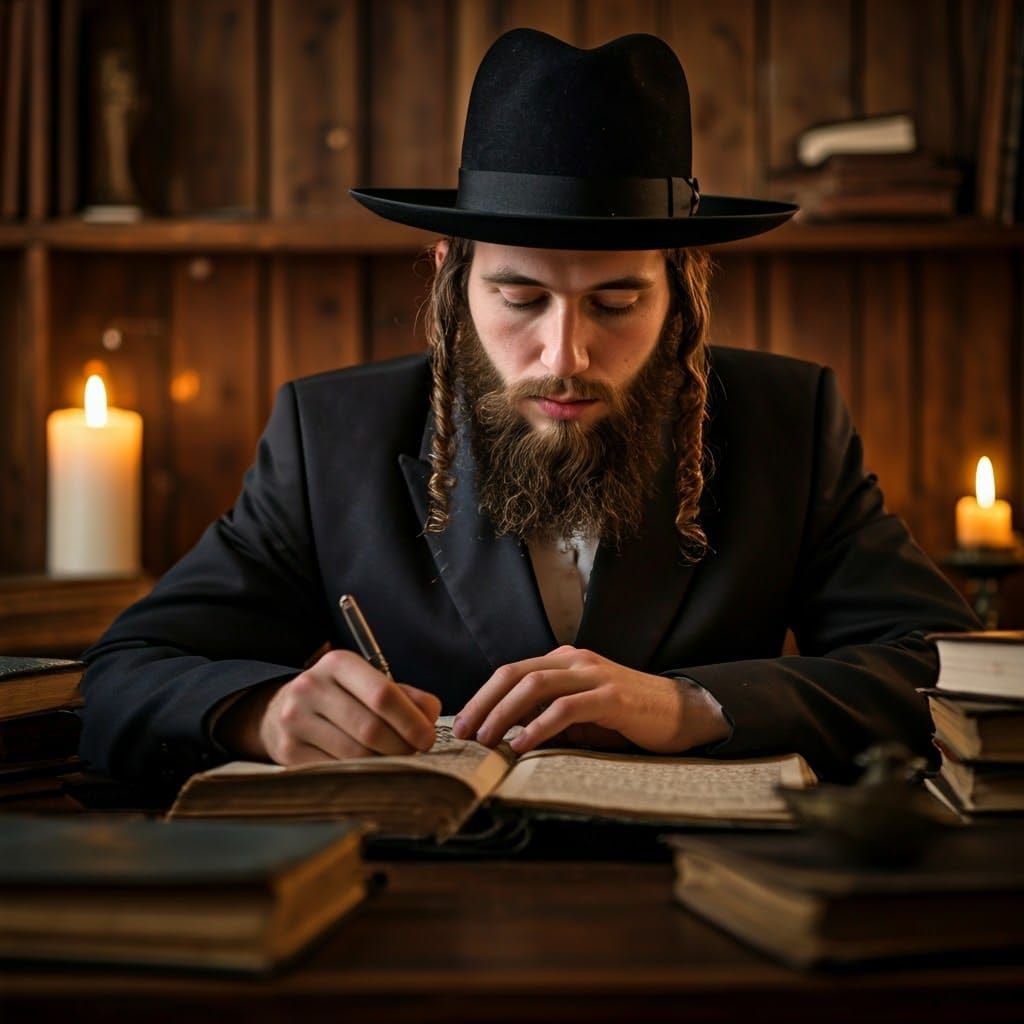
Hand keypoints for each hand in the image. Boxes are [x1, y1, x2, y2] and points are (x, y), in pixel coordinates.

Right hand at [217, 650, 440, 764]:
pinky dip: (362, 774)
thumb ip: (405, 695)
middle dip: (402, 746)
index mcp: (337, 663)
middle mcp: (311, 687)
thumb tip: (430, 716)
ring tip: (396, 760)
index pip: (383, 694)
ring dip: (385, 763)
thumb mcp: (368, 682)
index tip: (428, 738)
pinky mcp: (288, 751)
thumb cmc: (339, 696)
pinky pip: (336, 771)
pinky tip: (371, 769)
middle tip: (416, 753)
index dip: (411, 720)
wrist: (279, 709)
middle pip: (371, 729)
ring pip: (355, 755)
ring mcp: (295, 720)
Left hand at [451, 645, 728, 755]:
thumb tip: (503, 735)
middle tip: (464, 733)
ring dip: (504, 713)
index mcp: (564, 662)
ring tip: (485, 740)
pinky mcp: (611, 696)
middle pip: (515, 674)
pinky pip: (566, 707)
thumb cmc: (626, 719)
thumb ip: (546, 718)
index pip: (511, 672)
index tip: (461, 724)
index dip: (483, 696)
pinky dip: (539, 726)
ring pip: (535, 685)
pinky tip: (522, 744)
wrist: (681, 714)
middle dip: (484, 703)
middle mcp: (575, 661)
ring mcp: (593, 675)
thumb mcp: (579, 717)